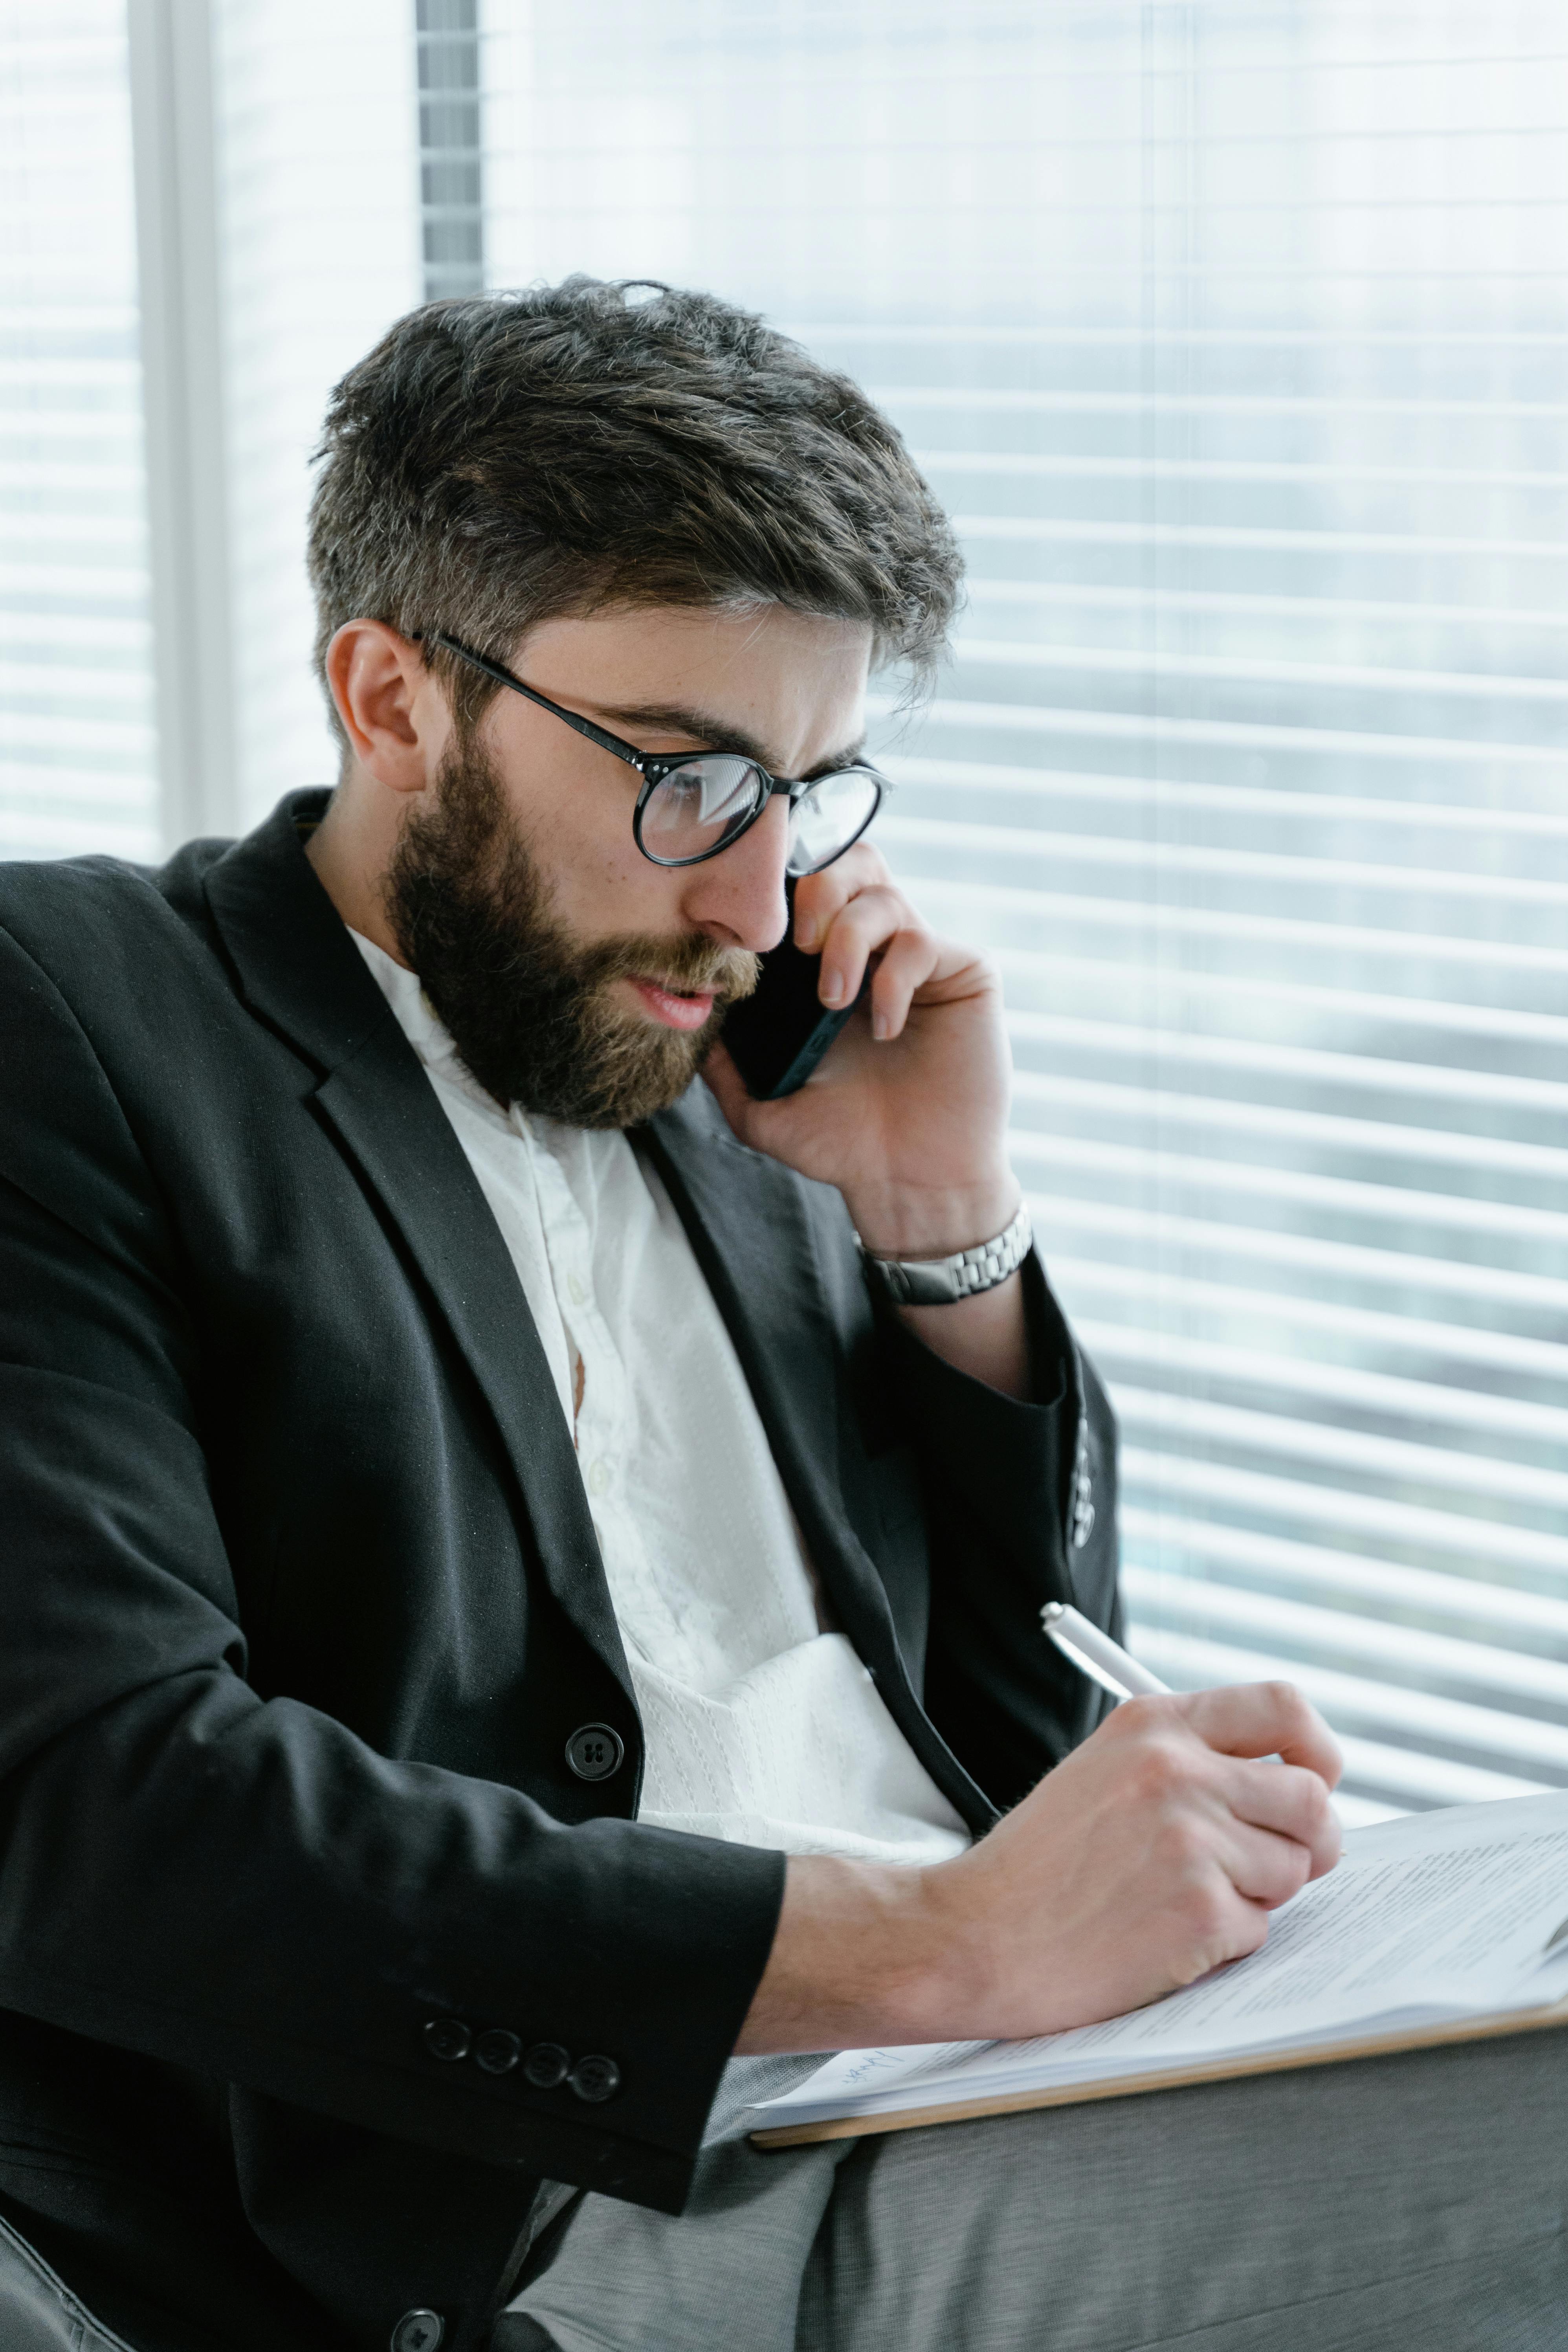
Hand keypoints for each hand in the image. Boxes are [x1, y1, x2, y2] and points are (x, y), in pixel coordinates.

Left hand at [702, 844, 1016, 1260]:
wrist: (907, 1182)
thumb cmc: (843, 1144)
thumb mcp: (761, 1105)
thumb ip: (724, 1062)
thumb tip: (686, 1015)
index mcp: (827, 967)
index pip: (808, 890)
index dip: (781, 890)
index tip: (756, 932)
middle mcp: (876, 950)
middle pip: (852, 862)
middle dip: (818, 888)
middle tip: (802, 943)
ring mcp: (922, 958)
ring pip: (884, 894)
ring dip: (848, 939)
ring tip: (834, 1001)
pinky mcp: (963, 973)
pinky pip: (923, 941)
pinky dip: (892, 979)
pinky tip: (883, 1028)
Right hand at [737, 1682, 1342, 2052]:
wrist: (976, 1936)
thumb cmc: (1040, 1864)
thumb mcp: (1104, 1771)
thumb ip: (1188, 1761)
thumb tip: (1289, 1783)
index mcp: (1154, 1725)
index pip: (1283, 1708)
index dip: (1318, 1750)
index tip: (1319, 1779)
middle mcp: (1178, 1771)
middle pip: (1312, 1798)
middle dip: (1309, 1841)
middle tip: (1275, 1864)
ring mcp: (1191, 1840)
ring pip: (1293, 1870)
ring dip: (1257, 1896)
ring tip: (1182, 1899)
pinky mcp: (1199, 1911)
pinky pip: (1259, 1929)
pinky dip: (1223, 1942)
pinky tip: (1163, 1935)